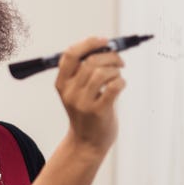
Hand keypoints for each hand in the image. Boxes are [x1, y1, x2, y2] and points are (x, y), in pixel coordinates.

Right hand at [54, 37, 125, 156]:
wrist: (86, 143)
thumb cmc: (86, 114)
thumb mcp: (76, 92)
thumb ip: (84, 72)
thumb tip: (105, 46)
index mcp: (62, 84)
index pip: (69, 55)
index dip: (88, 43)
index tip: (103, 41)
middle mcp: (69, 92)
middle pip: (90, 61)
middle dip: (110, 56)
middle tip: (119, 61)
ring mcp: (83, 103)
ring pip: (101, 73)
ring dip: (115, 70)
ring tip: (118, 76)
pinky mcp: (98, 111)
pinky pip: (114, 87)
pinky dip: (121, 82)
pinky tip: (120, 86)